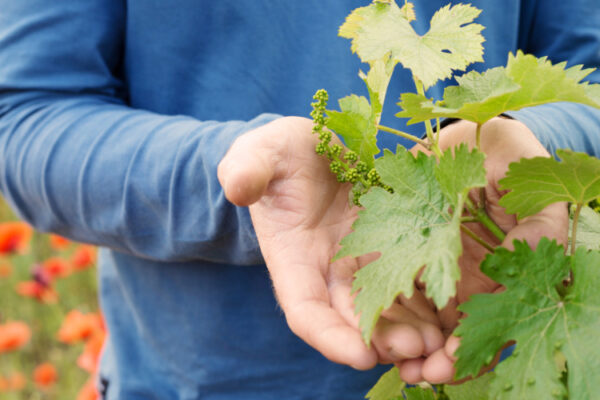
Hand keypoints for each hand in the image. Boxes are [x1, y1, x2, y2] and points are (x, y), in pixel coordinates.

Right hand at [218, 116, 443, 369]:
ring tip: (441, 342)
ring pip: (386, 309)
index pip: (305, 310)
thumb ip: (247, 169)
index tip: (359, 356)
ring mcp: (361, 262)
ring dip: (411, 331)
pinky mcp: (389, 247)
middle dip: (382, 341)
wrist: (308, 150)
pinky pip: (410, 282)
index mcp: (293, 258)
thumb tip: (238, 187)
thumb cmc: (279, 154)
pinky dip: (428, 302)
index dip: (329, 336)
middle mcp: (328, 271)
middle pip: (353, 320)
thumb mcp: (259, 153)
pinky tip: (453, 312)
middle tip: (417, 350)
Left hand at [396, 118, 568, 383]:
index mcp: (505, 271)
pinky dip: (383, 307)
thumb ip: (536, 225)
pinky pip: (393, 285)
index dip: (474, 345)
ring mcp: (437, 267)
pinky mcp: (406, 251)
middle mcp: (471, 278)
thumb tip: (522, 262)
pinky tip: (368, 322)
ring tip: (389, 358)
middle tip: (417, 373)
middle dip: (438, 356)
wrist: (463, 140)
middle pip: (457, 330)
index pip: (493, 320)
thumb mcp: (528, 184)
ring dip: (407, 341)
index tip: (450, 359)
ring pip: (424, 316)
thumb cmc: (506, 157)